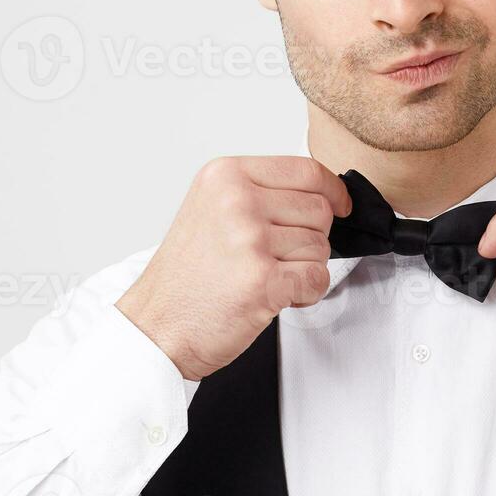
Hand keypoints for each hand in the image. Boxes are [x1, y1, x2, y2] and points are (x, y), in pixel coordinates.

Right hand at [116, 156, 351, 380]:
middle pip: (319, 209)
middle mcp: (237, 201)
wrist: (156, 326)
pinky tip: (276, 296)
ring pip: (320, 246)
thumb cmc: (186, 276)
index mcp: (225, 176)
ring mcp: (250, 240)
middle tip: (276, 257)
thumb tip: (322, 191)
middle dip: (310, 237)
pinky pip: (317, 278)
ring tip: (266, 278)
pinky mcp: (263, 280)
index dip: (332, 189)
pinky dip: (307, 293)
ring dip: (304, 268)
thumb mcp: (210, 209)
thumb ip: (259, 192)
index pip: (306, 170)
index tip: (340, 203)